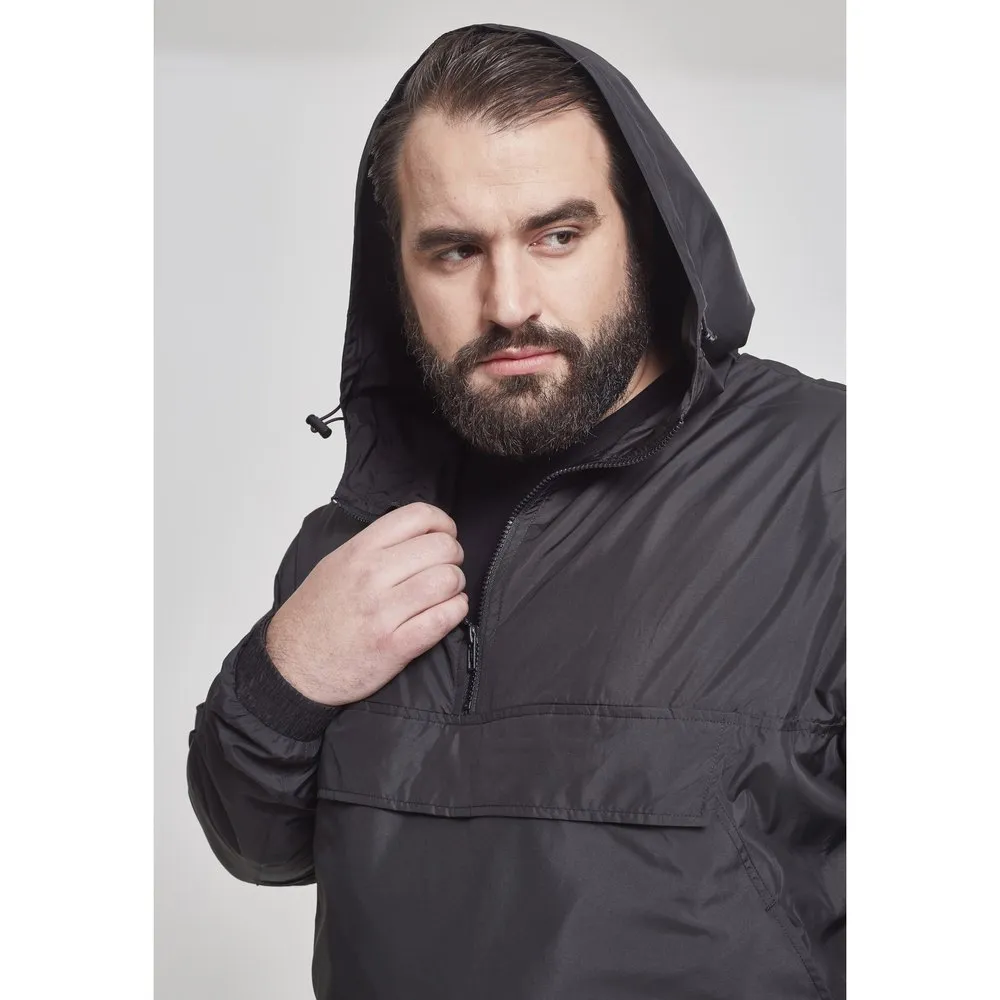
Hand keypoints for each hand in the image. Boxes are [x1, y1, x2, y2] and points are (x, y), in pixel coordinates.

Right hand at [265, 502, 466, 705]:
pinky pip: (443, 619)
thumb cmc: (316, 615)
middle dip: (454, 556)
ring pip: (447, 581)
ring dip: (456, 585)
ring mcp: (383, 612)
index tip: (446, 535)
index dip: (444, 524)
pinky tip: (448, 612)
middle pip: (441, 547)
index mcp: (359, 551)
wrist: (292, 665)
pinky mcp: (395, 646)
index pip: (418, 516)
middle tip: (447, 568)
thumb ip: (375, 546)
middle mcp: (371, 576)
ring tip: (446, 592)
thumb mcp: (336, 564)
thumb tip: (419, 535)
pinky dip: (455, 612)